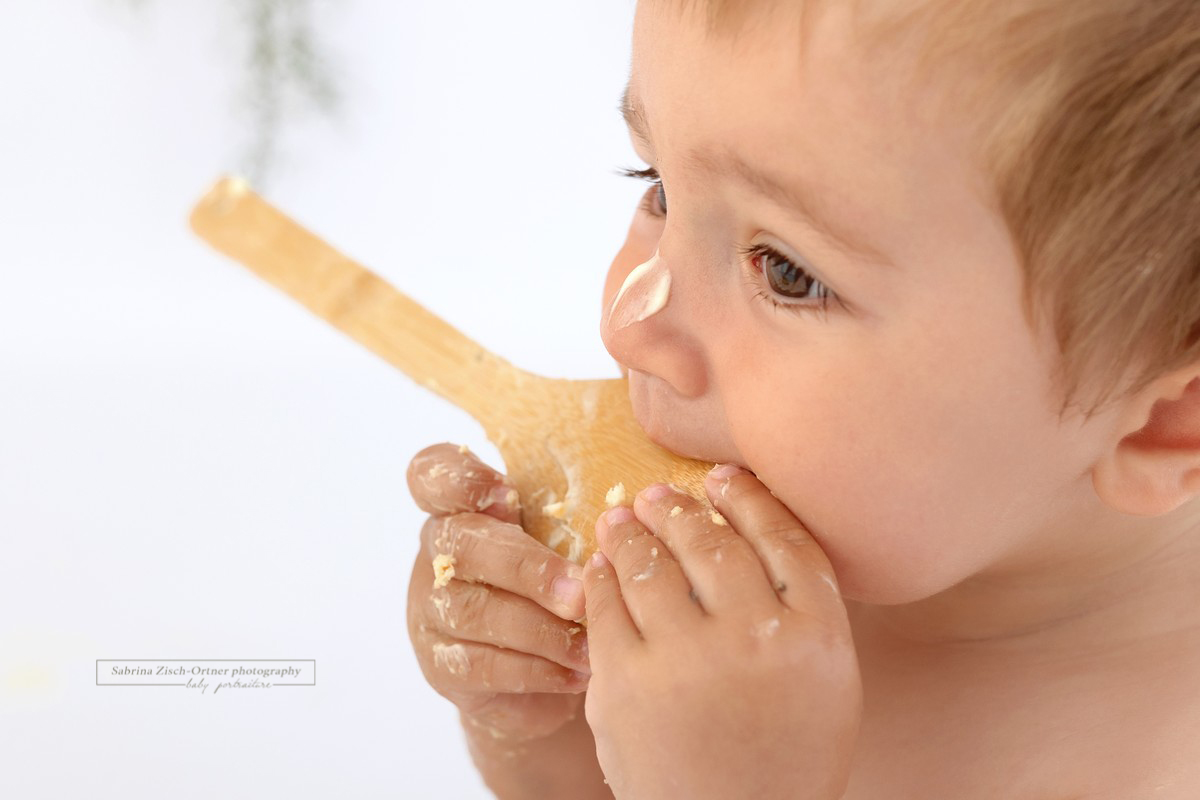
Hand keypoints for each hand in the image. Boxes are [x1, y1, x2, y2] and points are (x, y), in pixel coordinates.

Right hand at [405, 443, 591, 743]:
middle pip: (461, 545)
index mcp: (463, 507)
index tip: (509, 492)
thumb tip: (623, 513)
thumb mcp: (564, 542)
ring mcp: (431, 610)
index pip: (432, 474)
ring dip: (540, 628)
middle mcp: (439, 553)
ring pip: (474, 612)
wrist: (542, 672)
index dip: (461, 477)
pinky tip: (577, 672)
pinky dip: (537, 670)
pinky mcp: (440, 665)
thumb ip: (572, 518)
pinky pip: (483, 666)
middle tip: (580, 594)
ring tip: (591, 644)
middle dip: (527, 568)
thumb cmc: (560, 586)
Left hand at [581, 464, 861, 799]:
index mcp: (817, 636)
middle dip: (681, 508)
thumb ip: (803, 610)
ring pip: (652, 564)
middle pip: (713, 542)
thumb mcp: (828, 684)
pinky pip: (607, 606)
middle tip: (659, 494)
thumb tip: (750, 527)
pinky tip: (602, 568)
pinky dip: (602, 578)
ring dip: (632, 532)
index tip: (725, 479)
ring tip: (621, 519)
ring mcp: (686, 659)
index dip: (750, 499)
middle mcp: (755, 637)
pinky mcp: (625, 682)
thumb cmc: (785, 757)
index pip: (784, 538)